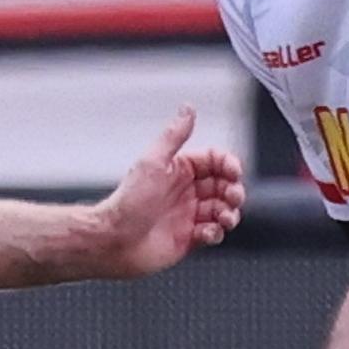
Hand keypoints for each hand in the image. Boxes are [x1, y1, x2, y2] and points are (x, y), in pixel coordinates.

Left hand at [77, 108, 246, 280]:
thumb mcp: (153, 163)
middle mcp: (185, 191)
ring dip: (229, 213)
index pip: (214, 161)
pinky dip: (216, 233)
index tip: (234, 172)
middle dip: (234, 191)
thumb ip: (174, 136)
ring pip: (222, 210)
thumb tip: (188, 108)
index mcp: (179, 169)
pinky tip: (207, 233)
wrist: (115, 241)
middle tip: (232, 197)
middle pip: (224, 186)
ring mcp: (188, 215)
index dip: (228, 164)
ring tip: (224, 218)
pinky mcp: (188, 238)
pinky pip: (213, 233)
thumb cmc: (129, 202)